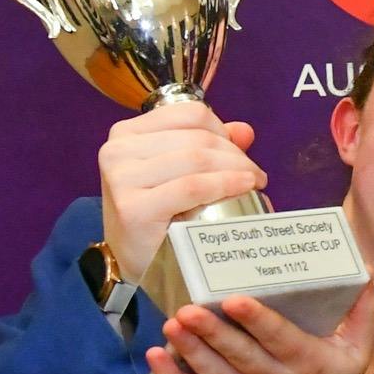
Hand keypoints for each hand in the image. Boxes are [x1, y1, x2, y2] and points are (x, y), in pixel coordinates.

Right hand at [98, 104, 265, 276]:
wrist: (133, 259)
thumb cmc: (159, 213)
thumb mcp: (180, 172)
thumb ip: (209, 146)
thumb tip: (244, 130)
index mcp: (127, 133)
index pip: (190, 114)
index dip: (223, 131)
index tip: (241, 153)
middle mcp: (118, 150)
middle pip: (198, 138)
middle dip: (236, 155)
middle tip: (255, 174)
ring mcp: (122, 178)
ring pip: (197, 159)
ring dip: (237, 169)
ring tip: (254, 183)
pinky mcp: (133, 208)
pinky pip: (192, 187)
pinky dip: (225, 184)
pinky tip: (245, 187)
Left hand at [148, 286, 373, 373]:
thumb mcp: (359, 347)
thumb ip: (363, 309)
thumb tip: (362, 267)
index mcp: (307, 361)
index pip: (280, 339)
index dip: (257, 321)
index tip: (235, 299)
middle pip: (240, 357)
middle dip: (213, 334)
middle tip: (189, 309)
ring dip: (190, 351)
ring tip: (172, 324)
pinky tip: (155, 356)